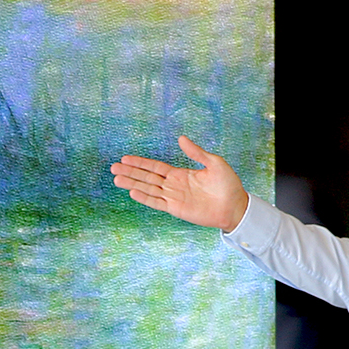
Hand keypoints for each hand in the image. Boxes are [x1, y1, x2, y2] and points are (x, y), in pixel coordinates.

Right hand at [110, 135, 249, 231]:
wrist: (235, 205)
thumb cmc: (227, 184)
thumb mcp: (214, 163)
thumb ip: (196, 152)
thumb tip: (181, 138)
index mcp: (180, 174)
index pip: (155, 167)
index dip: (140, 163)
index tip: (125, 158)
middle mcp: (173, 186)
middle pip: (147, 177)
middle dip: (130, 172)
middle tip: (113, 167)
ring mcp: (174, 198)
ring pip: (148, 189)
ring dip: (132, 184)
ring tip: (116, 178)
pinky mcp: (176, 209)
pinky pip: (157, 202)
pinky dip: (145, 198)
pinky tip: (133, 192)